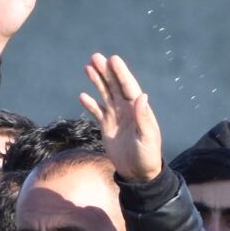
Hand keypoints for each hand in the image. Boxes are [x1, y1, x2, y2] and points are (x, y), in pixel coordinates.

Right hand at [80, 53, 165, 184]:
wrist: (138, 173)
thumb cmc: (147, 155)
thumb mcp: (148, 137)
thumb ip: (144, 118)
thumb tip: (142, 96)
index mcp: (138, 109)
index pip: (128, 87)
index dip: (121, 73)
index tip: (113, 59)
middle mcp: (127, 109)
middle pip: (114, 86)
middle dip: (106, 71)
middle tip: (96, 57)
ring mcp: (116, 117)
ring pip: (104, 94)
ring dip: (97, 81)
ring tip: (88, 67)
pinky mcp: (106, 127)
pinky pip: (97, 112)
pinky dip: (90, 104)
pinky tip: (82, 95)